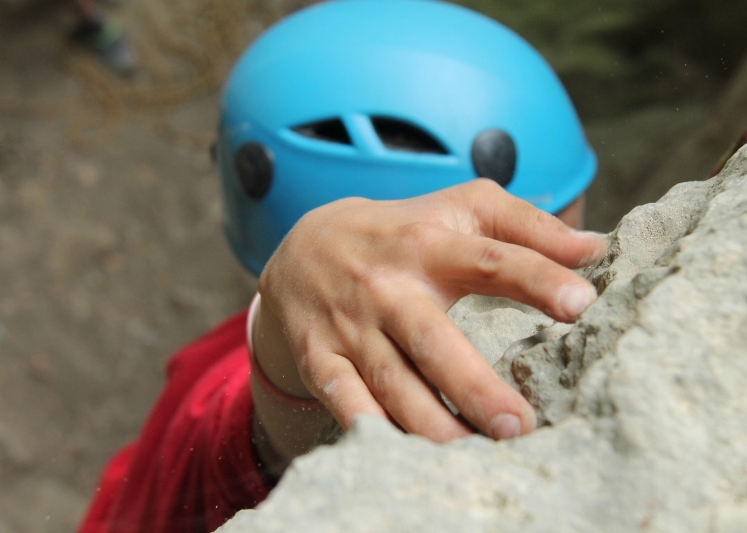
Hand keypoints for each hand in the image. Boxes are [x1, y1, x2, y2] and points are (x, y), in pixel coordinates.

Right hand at [258, 179, 606, 441]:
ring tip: (473, 454)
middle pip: (432, 339)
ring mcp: (351, 325)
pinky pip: (342, 398)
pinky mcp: (320, 355)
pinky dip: (367, 427)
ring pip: (391, 380)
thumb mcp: (459, 210)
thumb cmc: (403, 231)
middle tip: (518, 425)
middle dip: (473, 385)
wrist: (305, 247)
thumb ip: (526, 225)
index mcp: (429, 244)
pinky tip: (402, 455)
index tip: (581, 304)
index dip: (535, 277)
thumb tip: (594, 247)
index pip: (489, 259)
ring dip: (429, 421)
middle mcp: (389, 286)